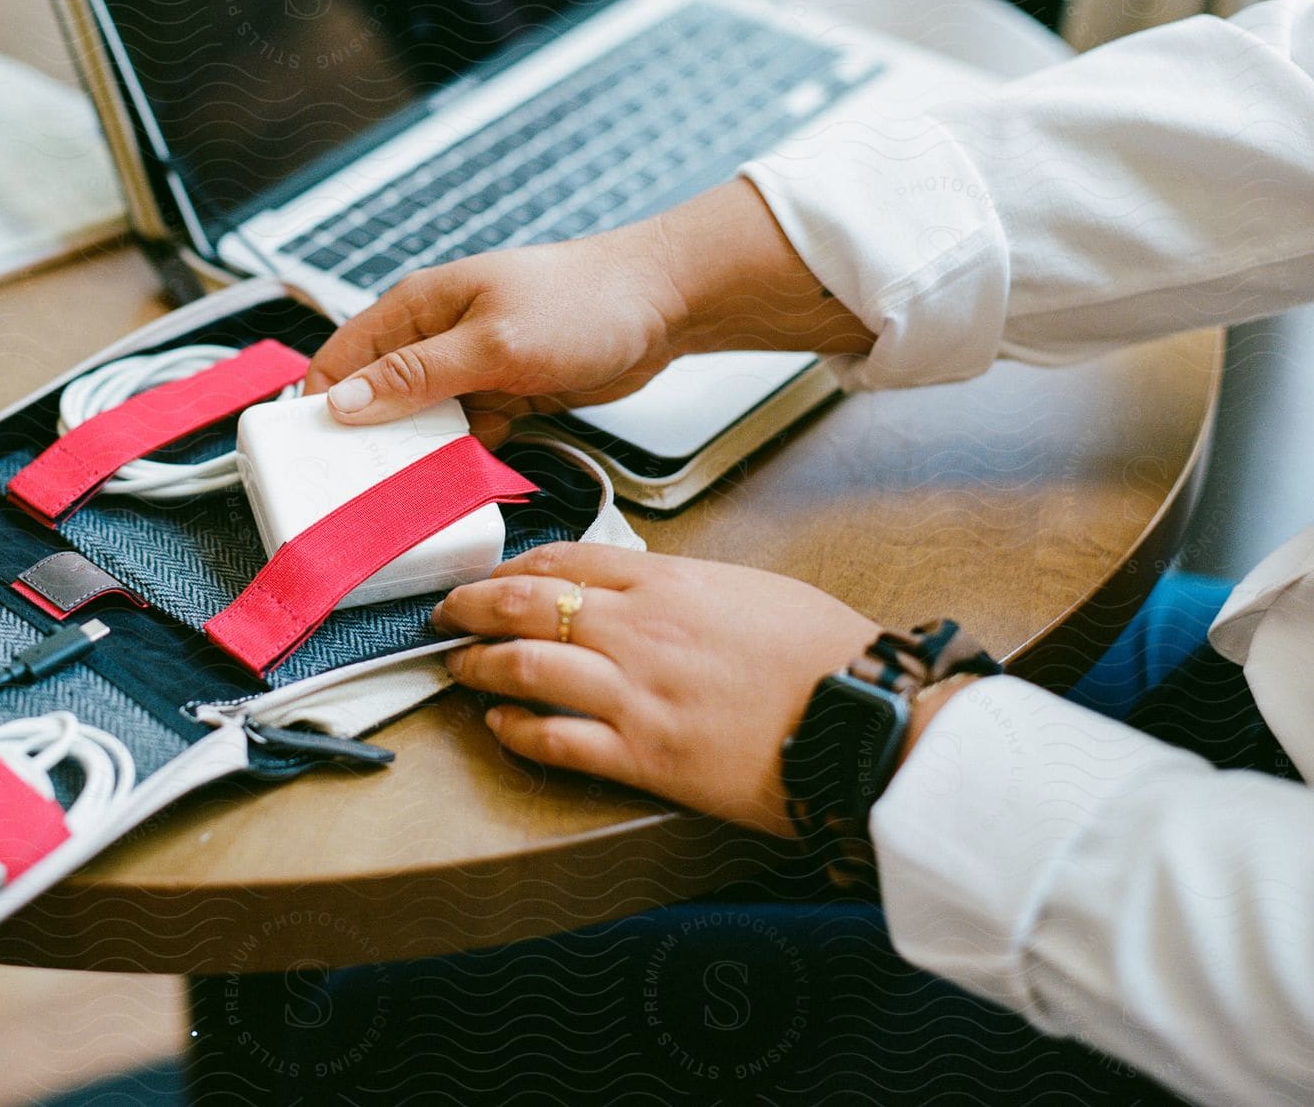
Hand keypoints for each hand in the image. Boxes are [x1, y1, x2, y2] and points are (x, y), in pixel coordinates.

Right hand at [306, 181, 872, 442]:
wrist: (661, 305)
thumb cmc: (581, 301)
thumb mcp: (492, 343)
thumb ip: (418, 375)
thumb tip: (346, 402)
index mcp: (416, 308)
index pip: (340, 360)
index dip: (319, 409)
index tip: (310, 460)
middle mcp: (434, 337)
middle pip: (376, 399)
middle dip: (369, 444)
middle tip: (361, 492)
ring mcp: (469, 368)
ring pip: (421, 425)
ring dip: (419, 457)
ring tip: (413, 496)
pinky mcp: (502, 394)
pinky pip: (464, 436)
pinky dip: (461, 459)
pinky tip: (463, 485)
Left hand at [434, 543, 883, 835]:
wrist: (870, 720)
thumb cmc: (828, 657)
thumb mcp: (752, 590)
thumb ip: (685, 586)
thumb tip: (644, 588)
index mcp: (669, 582)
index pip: (564, 557)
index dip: (511, 565)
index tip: (489, 574)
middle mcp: (639, 631)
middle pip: (524, 604)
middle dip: (470, 606)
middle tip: (445, 613)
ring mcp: (634, 694)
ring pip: (522, 668)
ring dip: (476, 666)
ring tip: (457, 667)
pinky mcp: (643, 758)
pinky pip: (553, 741)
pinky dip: (513, 731)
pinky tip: (498, 726)